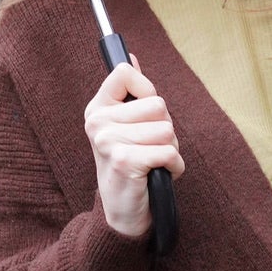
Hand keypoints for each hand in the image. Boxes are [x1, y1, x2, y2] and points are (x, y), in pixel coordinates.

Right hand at [84, 62, 183, 239]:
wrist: (122, 212)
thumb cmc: (130, 165)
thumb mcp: (125, 126)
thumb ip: (129, 92)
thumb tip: (131, 58)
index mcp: (97, 109)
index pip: (126, 74)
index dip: (146, 92)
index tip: (142, 115)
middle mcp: (98, 123)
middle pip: (158, 105)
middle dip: (165, 129)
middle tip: (149, 148)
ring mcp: (108, 142)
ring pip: (167, 130)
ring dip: (170, 150)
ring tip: (152, 163)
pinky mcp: (124, 161)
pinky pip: (169, 152)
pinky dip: (174, 167)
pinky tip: (158, 175)